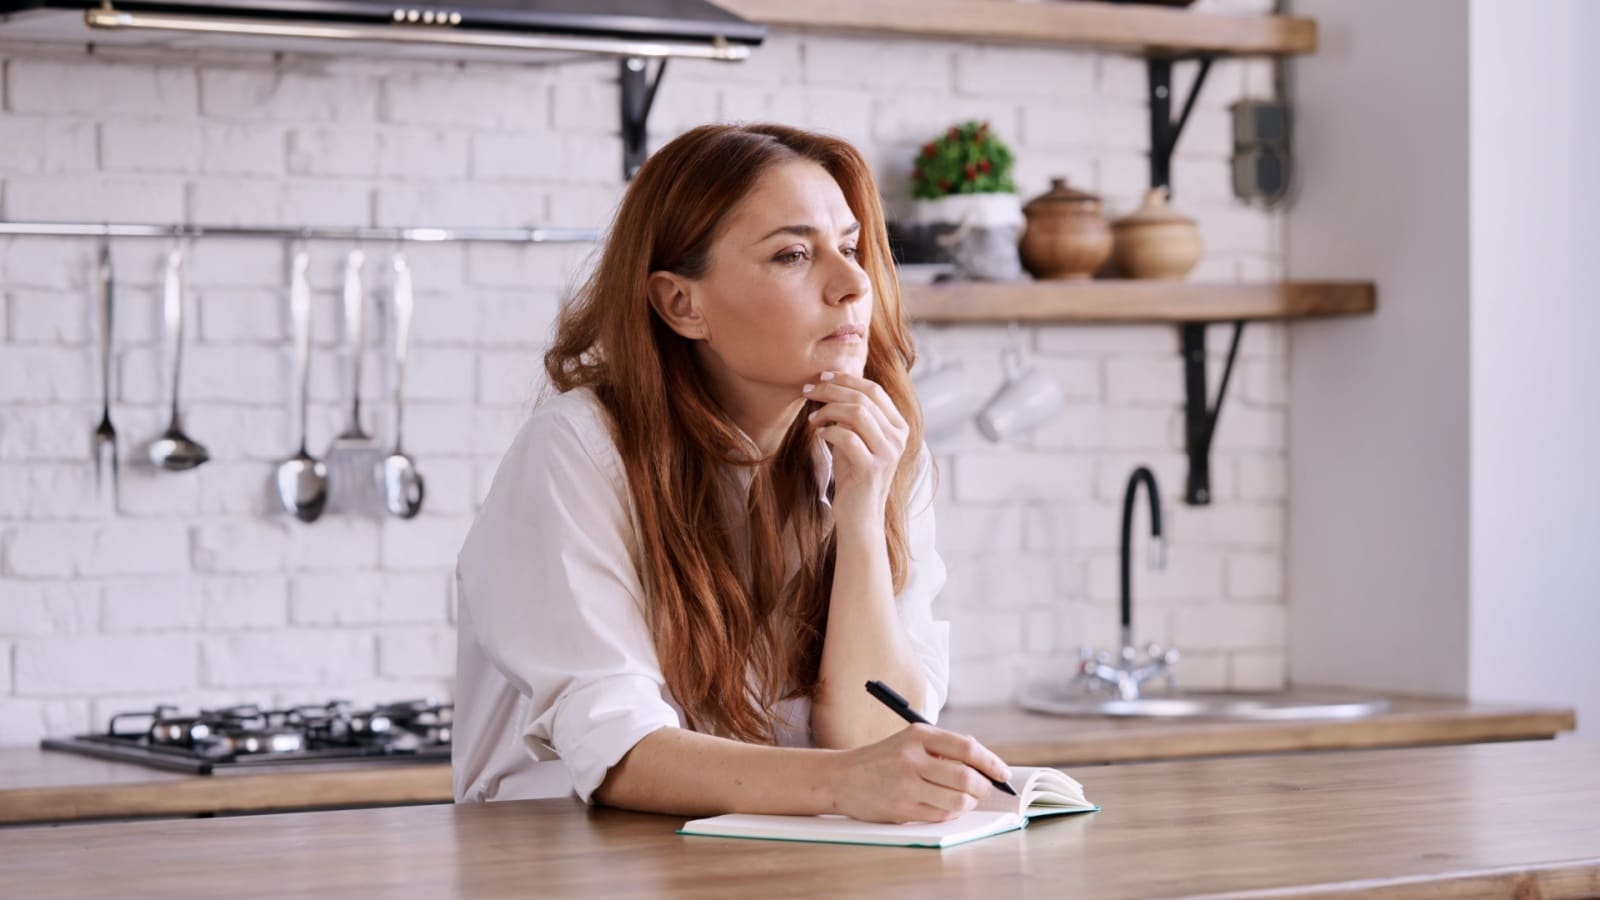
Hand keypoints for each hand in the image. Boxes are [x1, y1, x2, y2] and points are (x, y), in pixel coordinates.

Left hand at [803, 371, 908, 522]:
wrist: (859, 516)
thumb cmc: (853, 475)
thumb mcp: (856, 439)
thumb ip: (852, 415)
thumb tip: (831, 383)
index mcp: (898, 426)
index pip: (874, 390)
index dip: (846, 379)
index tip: (821, 378)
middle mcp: (898, 437)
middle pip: (864, 398)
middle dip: (831, 390)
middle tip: (808, 392)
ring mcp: (887, 453)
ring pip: (857, 413)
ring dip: (828, 410)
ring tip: (812, 418)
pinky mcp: (872, 468)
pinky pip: (847, 438)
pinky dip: (829, 432)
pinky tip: (819, 435)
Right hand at [827, 723, 1010, 823]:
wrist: (841, 777)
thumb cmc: (883, 759)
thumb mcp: (909, 741)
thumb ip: (943, 749)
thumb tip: (985, 764)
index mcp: (918, 735)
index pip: (967, 749)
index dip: (992, 763)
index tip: (1003, 774)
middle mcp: (912, 758)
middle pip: (967, 778)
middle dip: (984, 787)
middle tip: (985, 789)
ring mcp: (906, 785)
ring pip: (958, 800)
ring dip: (969, 803)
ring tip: (965, 799)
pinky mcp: (902, 809)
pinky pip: (941, 815)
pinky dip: (951, 813)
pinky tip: (947, 807)